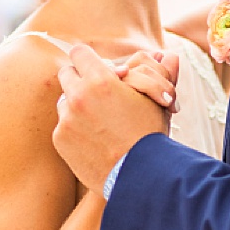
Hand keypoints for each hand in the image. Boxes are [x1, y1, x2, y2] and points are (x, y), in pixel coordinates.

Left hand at [52, 44, 171, 191]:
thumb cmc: (151, 134)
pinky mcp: (60, 138)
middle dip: (80, 79)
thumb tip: (169, 54)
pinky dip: (74, 128)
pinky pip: (62, 124)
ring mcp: (66, 118)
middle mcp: (78, 96)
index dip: (88, 58)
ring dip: (76, 105)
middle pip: (67, 74)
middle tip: (96, 91)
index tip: (95, 66)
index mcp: (100, 81)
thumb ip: (159, 73)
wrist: (140, 176)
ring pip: (64, 100)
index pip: (79, 53)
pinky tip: (93, 138)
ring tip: (98, 119)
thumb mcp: (157, 100)